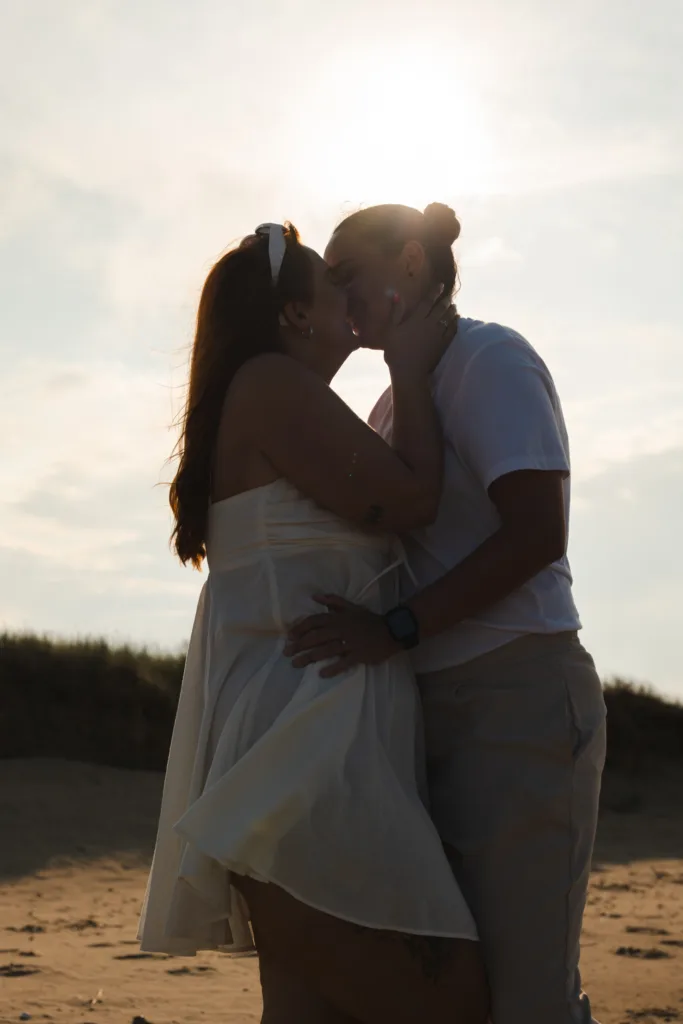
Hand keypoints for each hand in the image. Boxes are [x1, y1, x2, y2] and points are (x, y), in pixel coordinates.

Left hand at [284, 595, 400, 677]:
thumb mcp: (351, 606)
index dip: (300, 628)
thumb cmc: (368, 619)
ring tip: (296, 664)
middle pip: (316, 637)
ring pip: (326, 650)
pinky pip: (344, 663)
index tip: (290, 636)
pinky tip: (322, 674)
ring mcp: (350, 643)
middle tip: (287, 653)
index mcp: (338, 618)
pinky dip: (333, 668)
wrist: (391, 630)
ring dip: (309, 657)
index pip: (315, 621)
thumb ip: (332, 601)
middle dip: (299, 645)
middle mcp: (341, 629)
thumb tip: (314, 596)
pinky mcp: (359, 655)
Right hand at [383, 288, 457, 376]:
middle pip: (440, 308)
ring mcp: (438, 334)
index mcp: (416, 319)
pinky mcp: (442, 344)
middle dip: (445, 300)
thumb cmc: (395, 351)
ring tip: (454, 306)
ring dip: (452, 310)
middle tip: (448, 296)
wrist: (408, 371)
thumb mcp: (390, 330)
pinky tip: (457, 320)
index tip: (441, 285)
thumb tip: (396, 294)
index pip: (428, 301)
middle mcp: (429, 324)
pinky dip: (456, 323)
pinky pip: (452, 331)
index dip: (435, 292)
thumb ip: (395, 311)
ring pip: (448, 318)